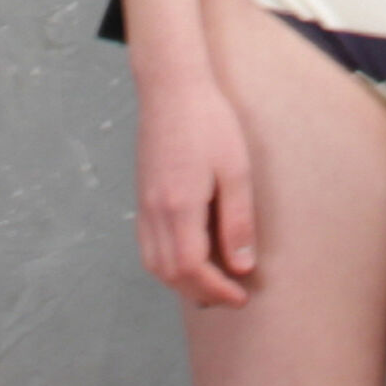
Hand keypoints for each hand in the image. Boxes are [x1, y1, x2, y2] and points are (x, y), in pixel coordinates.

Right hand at [133, 69, 257, 308]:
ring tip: (213, 283)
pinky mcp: (142, 198)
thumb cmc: (209, 123)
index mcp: (179, 206)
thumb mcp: (236, 171)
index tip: (241, 296)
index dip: (217, 289)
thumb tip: (243, 266)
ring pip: (154, 264)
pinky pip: (148, 246)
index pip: (192, 268)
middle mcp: (154, 212)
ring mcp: (143, 205)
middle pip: (170, 273)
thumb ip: (238, 221)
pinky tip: (191, 258)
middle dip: (201, 292)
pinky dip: (167, 264)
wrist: (171, 89)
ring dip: (182, 281)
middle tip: (232, 295)